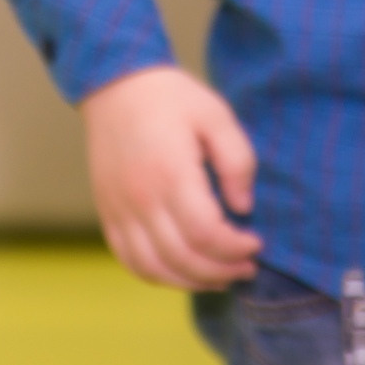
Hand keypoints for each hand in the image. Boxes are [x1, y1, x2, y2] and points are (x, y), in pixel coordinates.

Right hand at [80, 64, 262, 290]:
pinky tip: (182, 270)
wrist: (114, 83)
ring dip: (191, 281)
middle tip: (247, 265)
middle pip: (183, 258)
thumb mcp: (216, 114)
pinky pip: (130, 260)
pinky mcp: (108, 212)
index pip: (205, 234)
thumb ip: (237, 160)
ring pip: (154, 268)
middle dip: (222, 270)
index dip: (235, 248)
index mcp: (171, 173)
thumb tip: (243, 207)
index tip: (256, 241)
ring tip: (220, 275)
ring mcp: (120, 209)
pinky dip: (158, 276)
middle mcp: (141, 198)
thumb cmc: (170, 96)